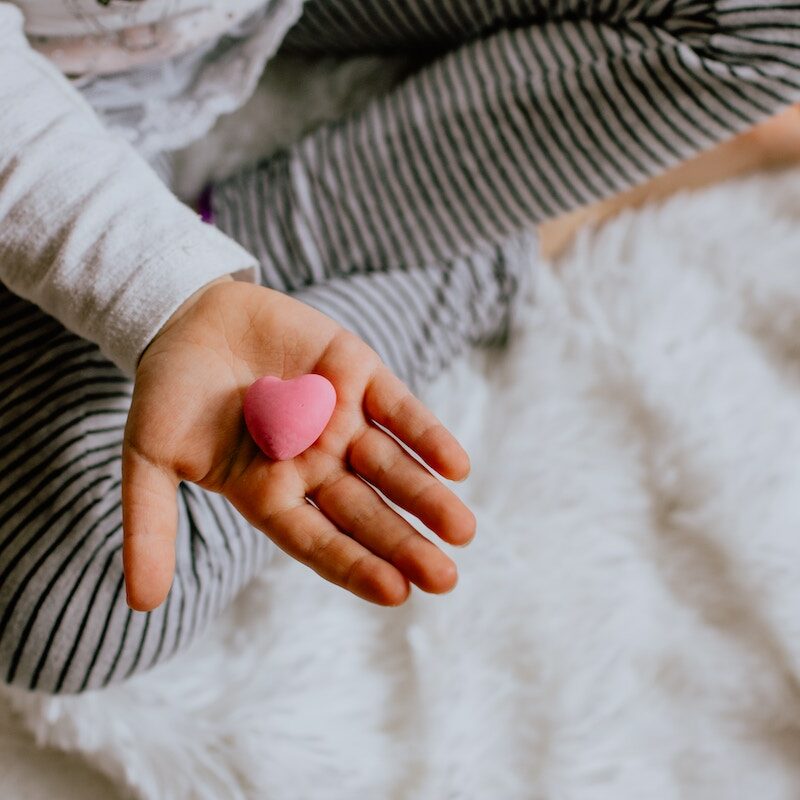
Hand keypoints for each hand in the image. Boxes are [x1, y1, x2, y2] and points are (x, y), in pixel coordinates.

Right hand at [122, 278, 474, 610]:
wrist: (189, 316)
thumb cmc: (170, 391)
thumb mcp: (152, 458)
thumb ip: (151, 526)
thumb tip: (139, 606)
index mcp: (271, 492)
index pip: (319, 540)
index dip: (355, 565)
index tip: (396, 593)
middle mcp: (314, 463)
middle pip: (366, 512)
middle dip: (404, 544)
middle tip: (446, 578)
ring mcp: (340, 419)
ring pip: (392, 465)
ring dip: (427, 495)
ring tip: (461, 529)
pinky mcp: (359, 375)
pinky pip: (400, 409)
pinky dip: (427, 435)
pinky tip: (456, 465)